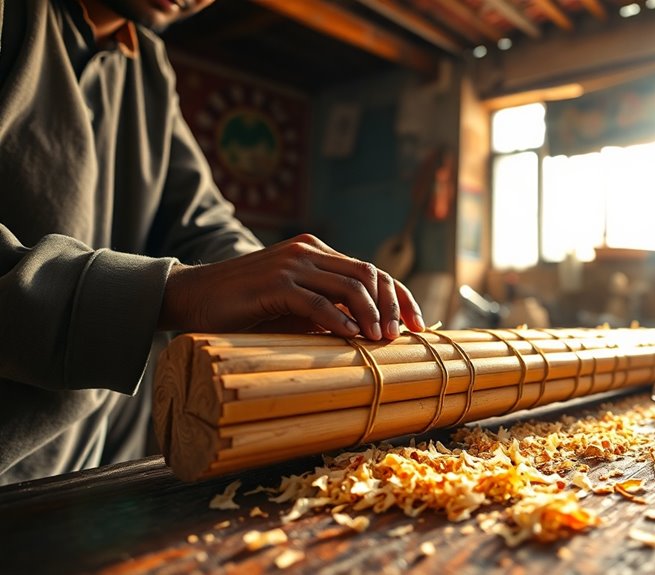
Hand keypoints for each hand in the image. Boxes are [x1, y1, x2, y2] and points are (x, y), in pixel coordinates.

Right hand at [158, 234, 424, 339]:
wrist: (191, 297)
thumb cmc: (245, 308)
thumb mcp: (295, 306)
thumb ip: (328, 309)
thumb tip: (371, 332)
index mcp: (316, 252)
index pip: (372, 270)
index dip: (399, 295)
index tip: (418, 324)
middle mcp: (308, 251)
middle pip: (369, 273)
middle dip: (392, 305)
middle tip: (401, 336)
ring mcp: (291, 263)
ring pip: (349, 285)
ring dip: (371, 314)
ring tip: (381, 340)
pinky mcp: (273, 283)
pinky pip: (317, 301)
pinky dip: (339, 320)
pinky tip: (353, 338)